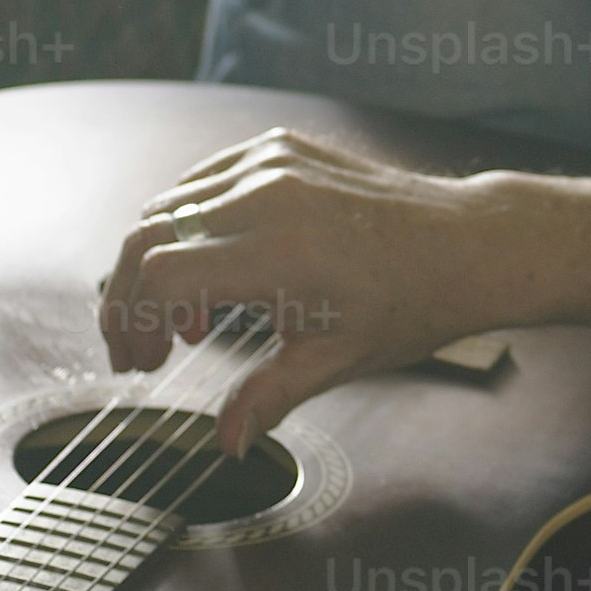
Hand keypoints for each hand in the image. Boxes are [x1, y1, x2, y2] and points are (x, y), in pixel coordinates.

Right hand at [97, 130, 500, 451]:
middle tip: (141, 347)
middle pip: (145, 236)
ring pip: (166, 204)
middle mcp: (267, 196)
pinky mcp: (278, 146)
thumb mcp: (336, 359)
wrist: (464, 242)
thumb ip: (268, 397)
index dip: (132, 324)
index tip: (142, 363)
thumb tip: (226, 444)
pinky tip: (211, 267)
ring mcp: (271, 163)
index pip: (160, 278)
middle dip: (126, 297)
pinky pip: (202, 179)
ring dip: (155, 261)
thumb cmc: (410, 303)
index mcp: (278, 255)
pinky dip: (185, 222)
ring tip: (191, 319)